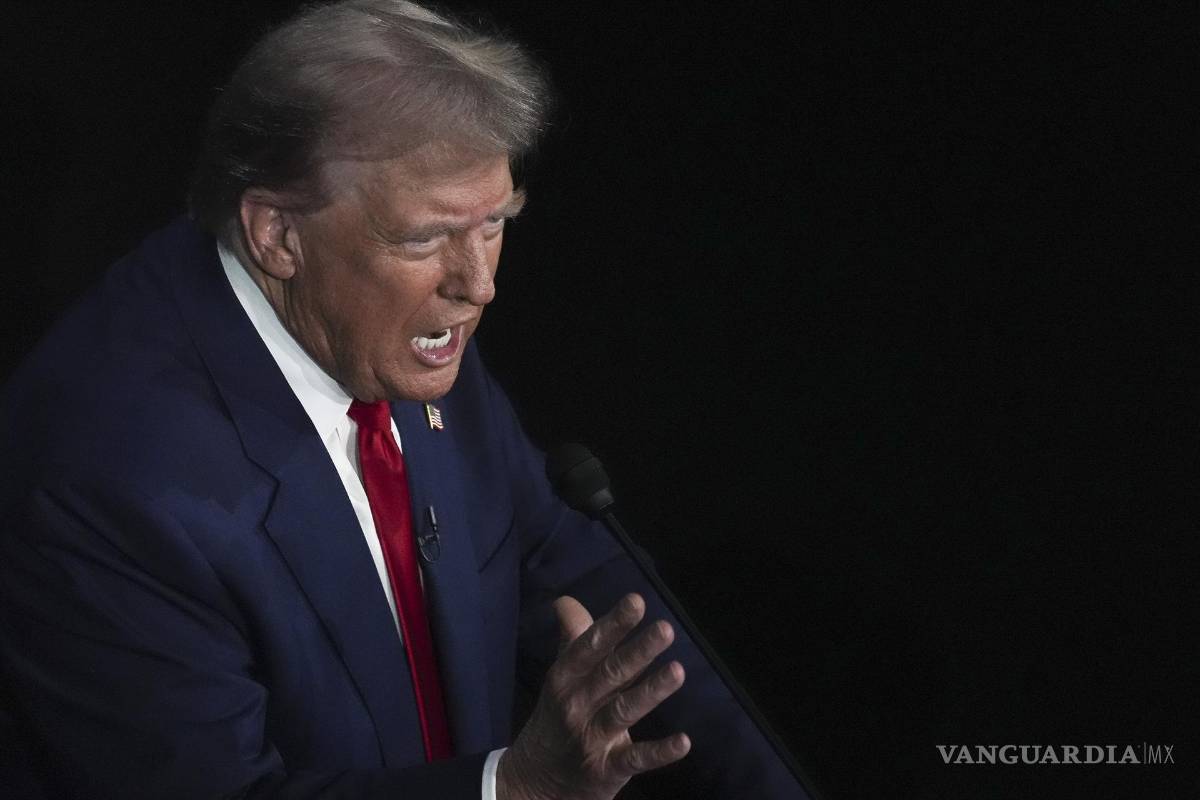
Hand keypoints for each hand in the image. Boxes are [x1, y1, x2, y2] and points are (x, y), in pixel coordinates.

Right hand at [496, 593, 690, 799]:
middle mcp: (576, 706)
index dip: (613, 624)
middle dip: (638, 651)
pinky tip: (683, 741)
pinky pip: (635, 759)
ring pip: (623, 711)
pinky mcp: (605, 771)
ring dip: (651, 691)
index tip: (636, 601)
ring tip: (678, 671)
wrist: (533, 784)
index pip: (590, 647)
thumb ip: (572, 640)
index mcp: (564, 679)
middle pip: (610, 674)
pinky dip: (659, 752)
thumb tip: (566, 601)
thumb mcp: (559, 679)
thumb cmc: (555, 720)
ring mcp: (590, 739)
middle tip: (665, 629)